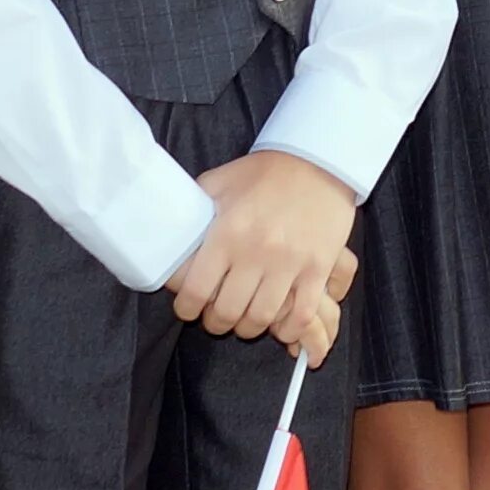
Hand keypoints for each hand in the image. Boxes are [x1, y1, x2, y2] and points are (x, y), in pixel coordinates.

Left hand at [169, 151, 356, 347]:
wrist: (320, 161)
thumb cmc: (267, 172)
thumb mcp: (220, 181)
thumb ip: (195, 207)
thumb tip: (169, 224)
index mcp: (227, 233)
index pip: (196, 291)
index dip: (187, 309)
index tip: (188, 308)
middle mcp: (257, 252)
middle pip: (228, 311)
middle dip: (217, 322)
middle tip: (216, 316)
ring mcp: (290, 262)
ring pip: (262, 317)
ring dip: (249, 327)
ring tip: (246, 320)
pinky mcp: (318, 267)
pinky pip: (303, 313)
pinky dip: (290, 328)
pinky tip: (282, 325)